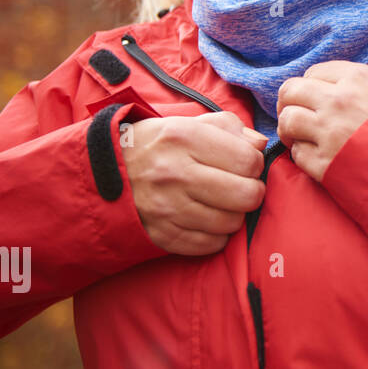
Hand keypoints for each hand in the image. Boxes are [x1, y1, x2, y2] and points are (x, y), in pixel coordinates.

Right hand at [122, 111, 268, 254]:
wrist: (106, 171)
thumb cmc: (161, 145)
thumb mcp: (192, 123)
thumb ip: (231, 128)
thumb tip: (261, 146)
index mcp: (185, 138)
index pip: (249, 161)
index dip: (255, 164)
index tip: (244, 164)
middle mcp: (174, 174)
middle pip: (246, 196)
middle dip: (252, 192)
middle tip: (240, 187)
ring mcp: (166, 208)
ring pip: (231, 223)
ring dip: (234, 214)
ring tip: (221, 202)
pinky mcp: (161, 235)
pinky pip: (210, 244)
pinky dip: (216, 235)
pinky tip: (206, 219)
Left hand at [276, 61, 367, 181]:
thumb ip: (360, 84)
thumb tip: (333, 85)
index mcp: (356, 78)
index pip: (312, 73)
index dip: (311, 86)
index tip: (315, 97)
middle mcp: (338, 102)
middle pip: (290, 91)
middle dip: (289, 103)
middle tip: (297, 113)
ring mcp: (330, 133)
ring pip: (287, 121)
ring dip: (291, 129)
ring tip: (302, 136)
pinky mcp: (325, 163)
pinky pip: (297, 154)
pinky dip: (303, 155)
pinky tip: (319, 156)